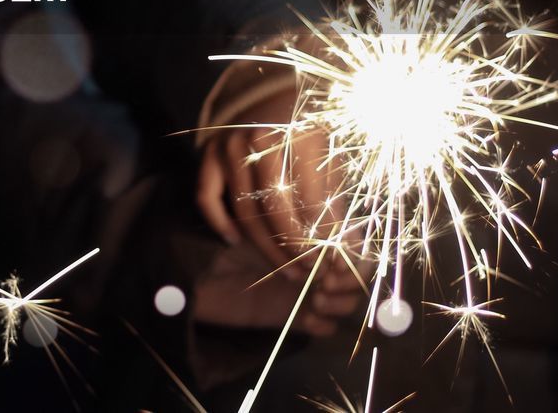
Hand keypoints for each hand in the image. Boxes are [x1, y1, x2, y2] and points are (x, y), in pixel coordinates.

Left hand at [191, 240, 362, 335]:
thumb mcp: (266, 229)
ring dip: (341, 303)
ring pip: (346, 302)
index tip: (339, 259)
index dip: (355, 254)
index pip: (355, 245)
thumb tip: (337, 238)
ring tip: (317, 299)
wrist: (200, 275)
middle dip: (351, 280)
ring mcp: (307, 292)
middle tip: (326, 282)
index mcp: (313, 238)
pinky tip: (309, 318)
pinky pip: (325, 327)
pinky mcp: (294, 317)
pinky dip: (324, 325)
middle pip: (357, 276)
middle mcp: (315, 263)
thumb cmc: (230, 242)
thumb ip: (304, 232)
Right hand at [197, 92, 340, 274]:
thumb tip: (349, 252)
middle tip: (307, 272)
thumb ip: (337, 203)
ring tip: (285, 269)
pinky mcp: (209, 153)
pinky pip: (206, 197)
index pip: (310, 203)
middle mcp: (259, 141)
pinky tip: (236, 241)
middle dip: (293, 249)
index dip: (323, 239)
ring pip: (243, 212)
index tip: (333, 263)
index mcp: (298, 138)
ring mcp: (230, 146)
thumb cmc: (311, 132)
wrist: (278, 95)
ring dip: (264, 247)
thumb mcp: (331, 159)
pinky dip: (219, 223)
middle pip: (275, 212)